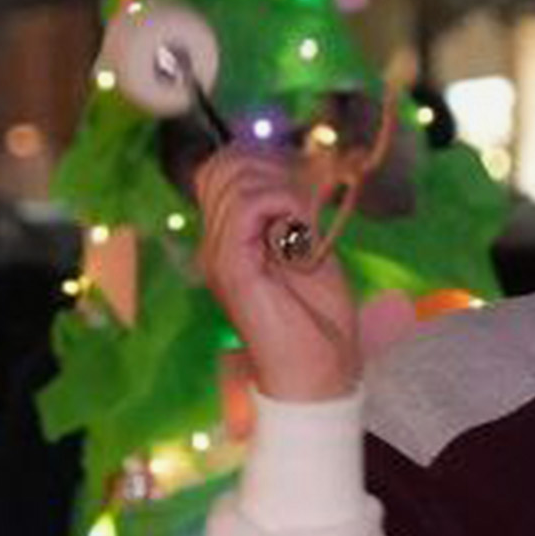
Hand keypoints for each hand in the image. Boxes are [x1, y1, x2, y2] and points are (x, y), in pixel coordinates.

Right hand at [190, 146, 363, 401]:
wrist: (317, 376)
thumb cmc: (319, 321)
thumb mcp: (310, 251)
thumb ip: (295, 214)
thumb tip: (300, 168)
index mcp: (230, 239)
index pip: (221, 170)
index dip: (260, 159)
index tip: (302, 178)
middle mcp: (215, 244)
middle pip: (223, 167)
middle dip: (271, 166)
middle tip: (306, 200)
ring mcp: (219, 256)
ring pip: (234, 181)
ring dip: (282, 186)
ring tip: (306, 218)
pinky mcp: (232, 268)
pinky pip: (245, 208)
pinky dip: (282, 202)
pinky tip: (301, 226)